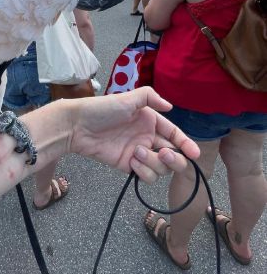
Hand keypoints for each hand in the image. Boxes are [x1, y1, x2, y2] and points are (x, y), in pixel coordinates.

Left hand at [68, 87, 199, 182]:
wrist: (78, 126)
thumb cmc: (102, 109)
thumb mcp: (127, 98)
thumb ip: (150, 97)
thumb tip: (170, 106)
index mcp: (151, 121)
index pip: (175, 134)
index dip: (186, 144)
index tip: (195, 154)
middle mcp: (148, 137)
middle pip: (173, 155)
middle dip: (174, 158)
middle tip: (165, 154)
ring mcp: (139, 153)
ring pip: (161, 167)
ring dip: (154, 163)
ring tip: (136, 152)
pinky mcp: (129, 166)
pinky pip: (146, 175)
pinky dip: (144, 171)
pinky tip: (132, 161)